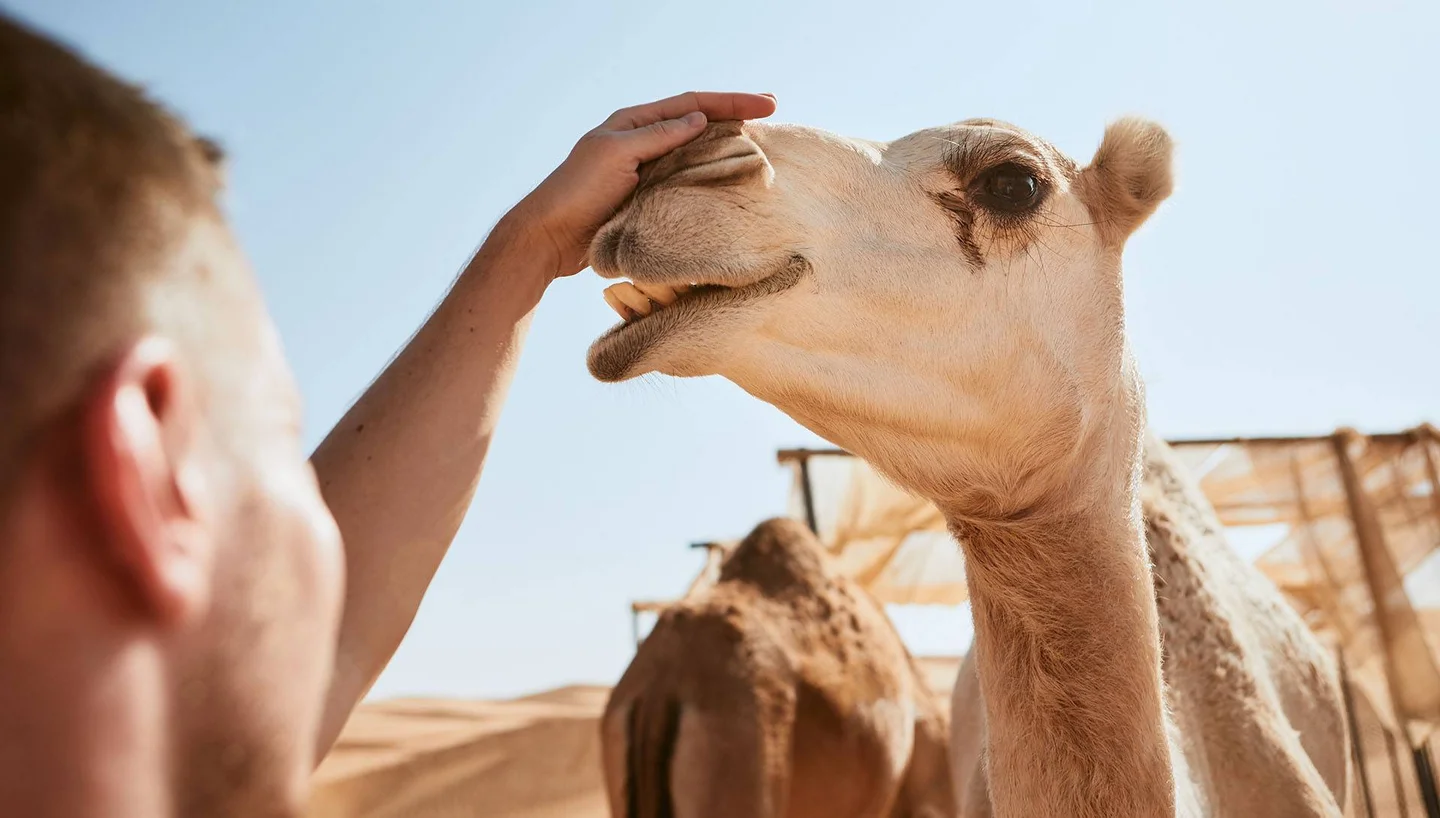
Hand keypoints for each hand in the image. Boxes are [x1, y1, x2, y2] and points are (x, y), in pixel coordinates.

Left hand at [502, 91, 776, 279]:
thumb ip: (658, 136)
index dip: (731, 102)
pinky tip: (729, 183)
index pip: (691, 104)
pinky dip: (710, 179)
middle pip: (698, 123)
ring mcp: (647, 171)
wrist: (550, 237)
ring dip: (726, 147)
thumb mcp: (617, 154)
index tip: (767, 104)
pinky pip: (686, 183)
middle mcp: (643, 142)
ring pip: (695, 153)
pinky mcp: (648, 199)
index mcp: (634, 123)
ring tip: (761, 146)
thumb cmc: (576, 191)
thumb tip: (699, 119)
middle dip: (735, 117)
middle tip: (773, 114)